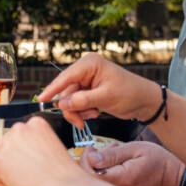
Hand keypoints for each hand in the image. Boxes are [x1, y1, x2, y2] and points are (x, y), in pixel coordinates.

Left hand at [0, 117, 88, 185]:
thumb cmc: (65, 174)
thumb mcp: (51, 147)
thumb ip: (34, 144)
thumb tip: (20, 153)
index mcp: (35, 123)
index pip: (19, 139)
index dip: (28, 155)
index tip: (38, 162)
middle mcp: (19, 128)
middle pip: (7, 149)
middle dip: (16, 163)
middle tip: (33, 173)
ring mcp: (7, 143)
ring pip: (0, 163)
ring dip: (11, 174)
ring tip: (30, 179)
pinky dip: (6, 185)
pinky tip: (23, 185)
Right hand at [36, 53, 159, 126]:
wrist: (144, 101)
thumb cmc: (130, 93)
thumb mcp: (106, 97)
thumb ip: (83, 100)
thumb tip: (63, 104)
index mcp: (89, 64)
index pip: (66, 77)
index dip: (52, 89)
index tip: (41, 99)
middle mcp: (85, 70)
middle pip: (65, 92)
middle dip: (72, 108)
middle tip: (80, 122)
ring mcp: (85, 81)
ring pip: (69, 100)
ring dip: (78, 111)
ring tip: (93, 115)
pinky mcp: (87, 91)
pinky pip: (75, 103)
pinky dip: (82, 112)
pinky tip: (95, 113)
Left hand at [82, 140, 184, 185]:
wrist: (179, 182)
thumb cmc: (162, 164)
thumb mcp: (137, 150)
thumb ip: (112, 154)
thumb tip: (91, 157)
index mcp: (121, 179)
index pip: (88, 173)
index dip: (85, 159)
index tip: (91, 149)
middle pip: (89, 181)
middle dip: (89, 164)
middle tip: (98, 151)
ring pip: (97, 185)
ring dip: (99, 168)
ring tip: (112, 156)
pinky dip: (107, 176)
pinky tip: (117, 167)